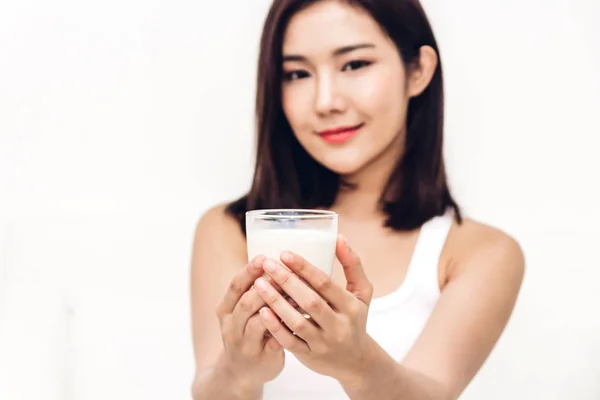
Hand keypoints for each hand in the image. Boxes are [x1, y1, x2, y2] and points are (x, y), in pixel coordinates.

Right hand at [214, 255, 284, 389]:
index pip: (235, 286)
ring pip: (259, 321)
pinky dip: (286, 326)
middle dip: (266, 286)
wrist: (238, 374)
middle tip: (284, 272)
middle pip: (246, 302)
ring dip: (277, 305)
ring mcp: (245, 344)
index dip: (249, 271)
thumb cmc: (245, 333)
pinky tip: (300, 315)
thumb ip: (253, 292)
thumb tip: (278, 263)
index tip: (264, 257)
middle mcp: (231, 326)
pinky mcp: (262, 357)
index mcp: (225, 310)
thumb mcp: (240, 313)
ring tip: (294, 291)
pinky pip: (275, 340)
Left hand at [253, 235, 374, 384]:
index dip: (304, 268)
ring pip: (297, 322)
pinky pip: (290, 342)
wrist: (355, 361)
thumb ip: (352, 265)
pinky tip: (262, 311)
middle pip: (310, 301)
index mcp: (351, 306)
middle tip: (267, 264)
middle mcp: (339, 326)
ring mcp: (323, 343)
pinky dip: (275, 327)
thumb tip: (338, 237)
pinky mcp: (310, 356)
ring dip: (276, 302)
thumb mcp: (362, 293)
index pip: (325, 284)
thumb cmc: (355, 319)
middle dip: (287, 281)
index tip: (284, 253)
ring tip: (258, 284)